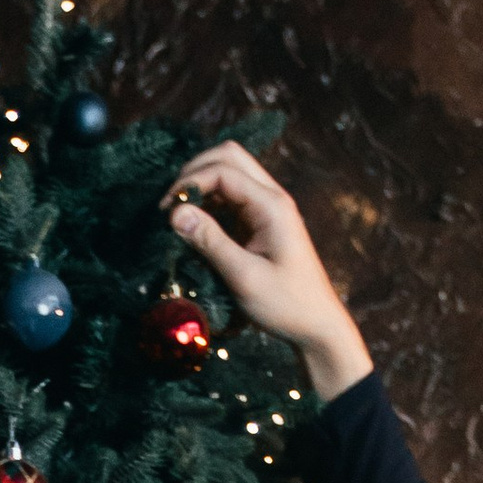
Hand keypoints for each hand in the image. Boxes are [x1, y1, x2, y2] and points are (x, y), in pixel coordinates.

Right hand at [161, 140, 371, 402]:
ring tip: (178, 216)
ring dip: (201, 186)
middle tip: (170, 204)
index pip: (224, 170)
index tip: (166, 211)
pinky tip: (194, 225)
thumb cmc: (286, 305)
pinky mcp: (261, 222)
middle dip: (194, 173)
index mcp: (271, 205)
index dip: (190, 183)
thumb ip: (210, 242)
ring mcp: (267, 208)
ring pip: (229, 173)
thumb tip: (175, 214)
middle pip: (228, 157)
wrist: (316, 325)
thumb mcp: (244, 277)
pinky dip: (209, 203)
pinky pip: (231, 197)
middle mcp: (271, 197)